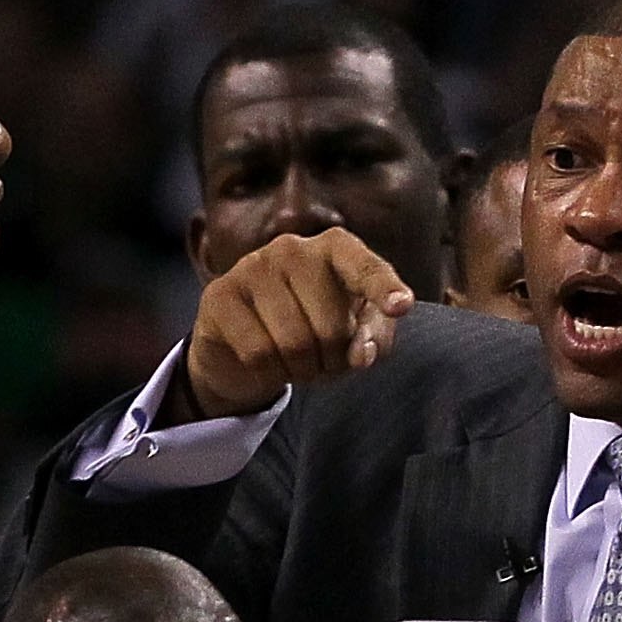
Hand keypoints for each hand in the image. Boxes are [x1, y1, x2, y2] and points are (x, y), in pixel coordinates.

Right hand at [167, 229, 414, 421]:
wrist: (242, 342)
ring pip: (293, 344)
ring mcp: (252, 267)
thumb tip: (360, 354)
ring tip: (299, 365)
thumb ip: (371, 340)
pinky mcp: (220, 296)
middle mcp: (292, 248)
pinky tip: (270, 364)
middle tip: (325, 364)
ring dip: (303, 371)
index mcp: (335, 247)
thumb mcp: (353, 332)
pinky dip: (271, 373)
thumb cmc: (311, 328)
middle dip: (333, 361)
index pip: (363, 266)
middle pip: (330, 327)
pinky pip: (259, 354)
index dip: (383, 288)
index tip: (401, 307)